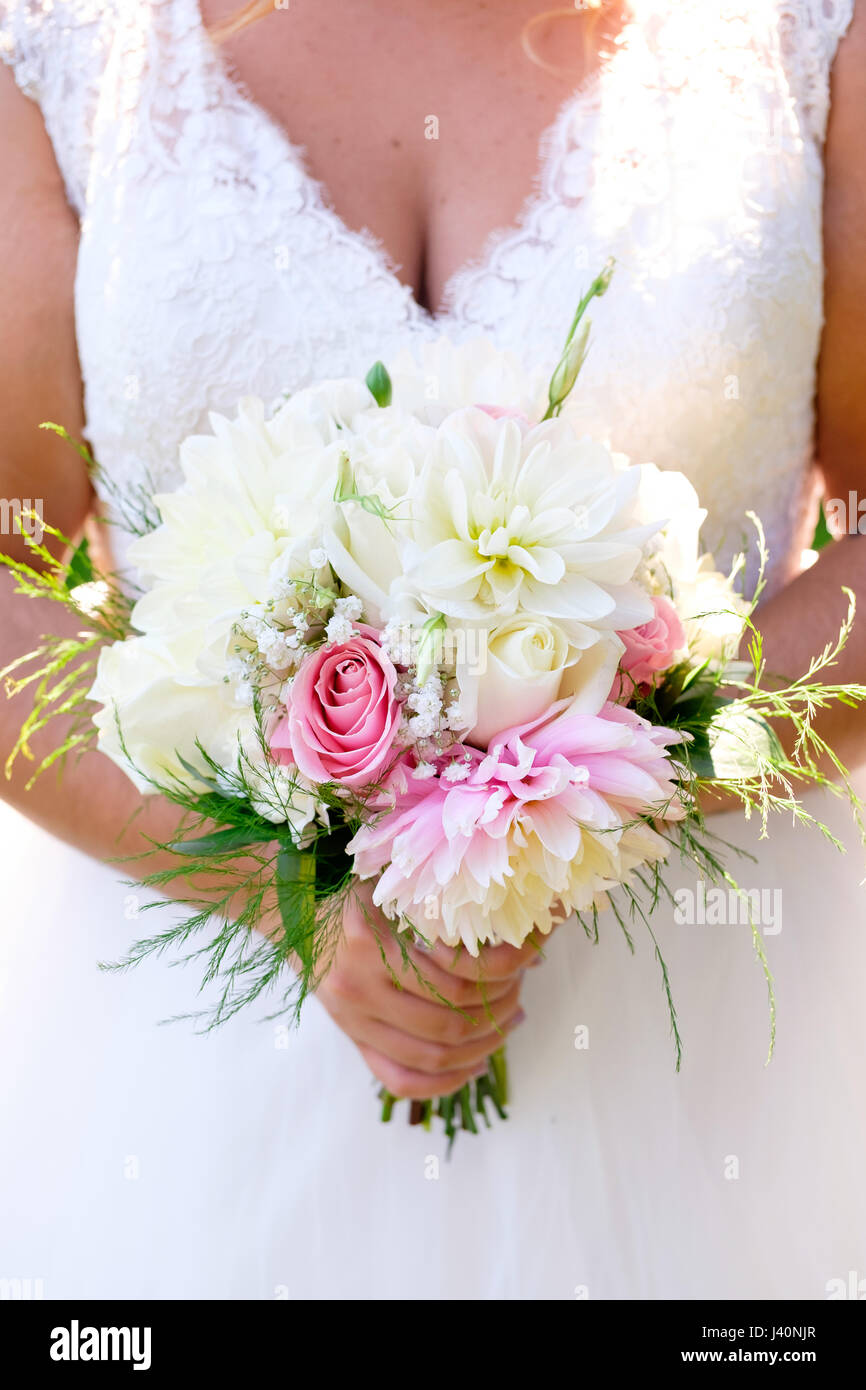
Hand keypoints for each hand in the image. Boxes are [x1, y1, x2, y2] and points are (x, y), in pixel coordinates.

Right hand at [316, 883, 533, 1098]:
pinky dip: (446, 1083)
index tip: (526, 960)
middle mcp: (359, 988)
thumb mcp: (390, 890)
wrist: (287, 912)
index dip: (502, 976)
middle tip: (519, 996)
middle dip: (498, 1012)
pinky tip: (477, 1064)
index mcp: (372, 944)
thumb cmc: (347, 891)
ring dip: (483, 1046)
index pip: (456, 979)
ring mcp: (353, 1020)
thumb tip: (522, 941)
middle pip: (450, 1022)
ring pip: (434, 1056)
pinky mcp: (352, 1038)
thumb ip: (442, 914)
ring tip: (507, 1024)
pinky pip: (401, 1081)